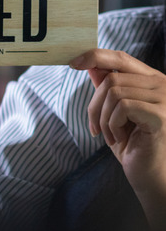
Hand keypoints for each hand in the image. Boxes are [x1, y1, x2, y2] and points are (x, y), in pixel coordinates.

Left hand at [70, 48, 165, 227]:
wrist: (148, 174)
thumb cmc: (132, 143)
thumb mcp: (113, 111)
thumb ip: (107, 87)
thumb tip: (89, 63)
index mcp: (151, 80)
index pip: (121, 58)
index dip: (95, 56)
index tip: (73, 62)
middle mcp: (162, 85)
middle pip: (111, 79)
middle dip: (95, 105)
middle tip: (97, 127)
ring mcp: (164, 99)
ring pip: (113, 92)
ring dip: (103, 118)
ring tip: (112, 135)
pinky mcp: (161, 115)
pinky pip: (122, 107)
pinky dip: (112, 124)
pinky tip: (120, 138)